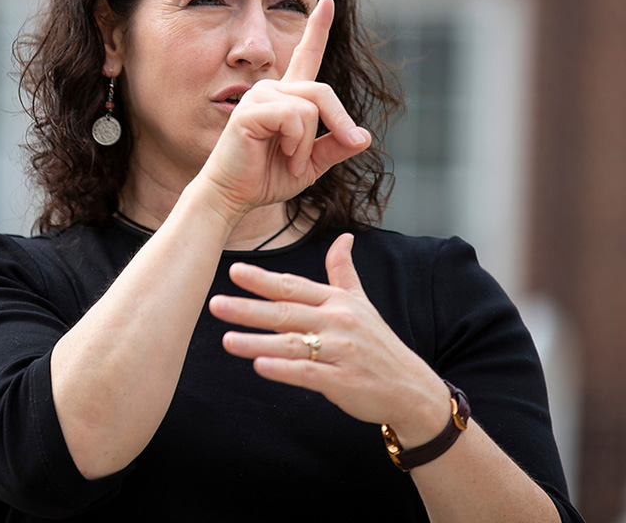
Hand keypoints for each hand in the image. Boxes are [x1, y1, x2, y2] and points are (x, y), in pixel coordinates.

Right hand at [197, 0, 372, 215]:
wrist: (234, 195)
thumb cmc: (266, 176)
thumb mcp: (312, 163)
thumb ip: (335, 146)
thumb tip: (365, 136)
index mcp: (289, 96)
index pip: (307, 55)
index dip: (318, 28)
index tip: (327, 1)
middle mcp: (274, 89)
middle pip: (323, 93)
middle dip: (339, 123)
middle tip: (339, 149)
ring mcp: (259, 96)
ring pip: (310, 109)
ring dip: (307, 144)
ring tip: (290, 160)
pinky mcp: (250, 110)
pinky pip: (293, 118)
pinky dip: (295, 143)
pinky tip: (281, 154)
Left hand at [208, 233, 449, 438]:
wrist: (410, 387)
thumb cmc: (378, 344)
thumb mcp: (362, 303)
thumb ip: (343, 272)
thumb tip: (344, 238)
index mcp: (338, 302)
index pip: (294, 286)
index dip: (263, 280)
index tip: (234, 271)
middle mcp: (338, 323)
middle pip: (286, 312)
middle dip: (248, 308)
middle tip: (215, 304)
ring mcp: (341, 352)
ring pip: (291, 344)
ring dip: (257, 342)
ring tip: (226, 340)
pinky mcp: (343, 382)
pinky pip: (308, 374)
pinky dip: (283, 370)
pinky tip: (259, 366)